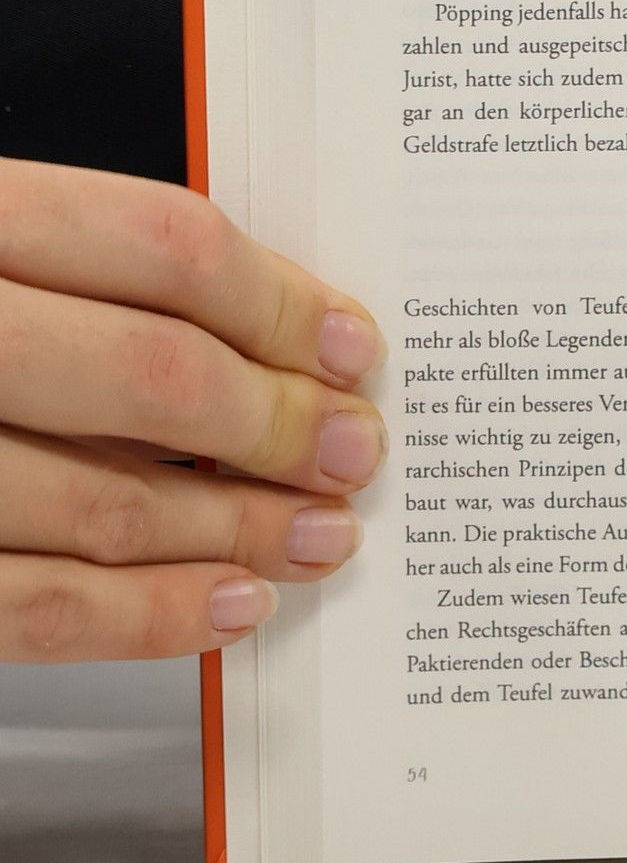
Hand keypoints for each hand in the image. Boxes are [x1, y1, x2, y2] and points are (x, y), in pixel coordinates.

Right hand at [0, 160, 384, 660]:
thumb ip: (95, 281)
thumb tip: (283, 343)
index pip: (162, 247)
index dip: (283, 304)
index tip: (354, 350)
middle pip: (153, 374)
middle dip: (279, 425)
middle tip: (352, 453)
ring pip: (104, 501)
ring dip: (235, 531)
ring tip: (316, 538)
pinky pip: (35, 607)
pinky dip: (152, 615)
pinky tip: (228, 605)